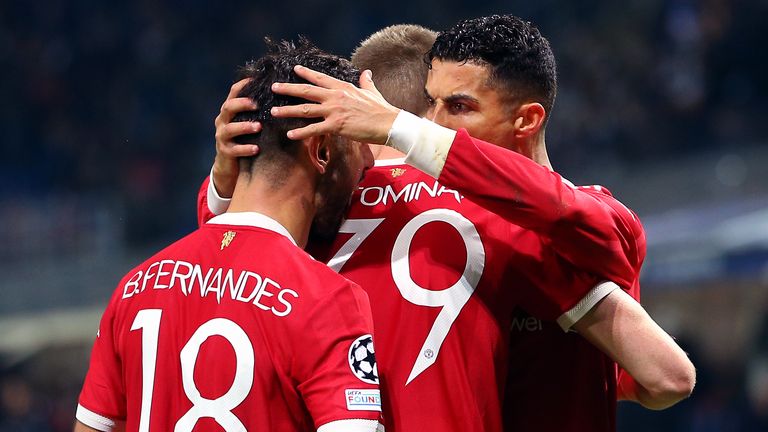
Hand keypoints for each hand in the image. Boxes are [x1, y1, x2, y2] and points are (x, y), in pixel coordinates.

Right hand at [212, 79, 261, 197]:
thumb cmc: (246, 139)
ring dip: (244, 126)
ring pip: (230, 128)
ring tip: (258, 127)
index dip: (243, 85)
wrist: (231, 166)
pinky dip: (245, 148)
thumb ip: (260, 112)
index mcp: (230, 111)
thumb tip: (286, 98)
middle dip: (242, 104)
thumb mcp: (251, 123)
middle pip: (228, 107)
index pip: (233, 92)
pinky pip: (234, 149)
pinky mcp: (225, 152)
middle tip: (257, 104)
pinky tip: (256, 149)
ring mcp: (222, 136)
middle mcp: (223, 120)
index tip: (257, 78)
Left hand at [270, 65, 399, 143]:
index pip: (320, 78)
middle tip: (274, 87)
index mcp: (343, 87)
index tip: (294, 69)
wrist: (389, 123)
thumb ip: (366, 82)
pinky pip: (314, 129)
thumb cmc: (382, 109)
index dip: (306, 73)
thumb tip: (366, 72)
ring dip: (288, 110)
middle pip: (306, 91)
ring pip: (305, 109)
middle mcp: (335, 96)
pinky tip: (290, 134)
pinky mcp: (336, 125)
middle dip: (288, 89)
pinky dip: (301, 132)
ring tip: (274, 112)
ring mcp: (334, 111)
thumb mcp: (373, 92)